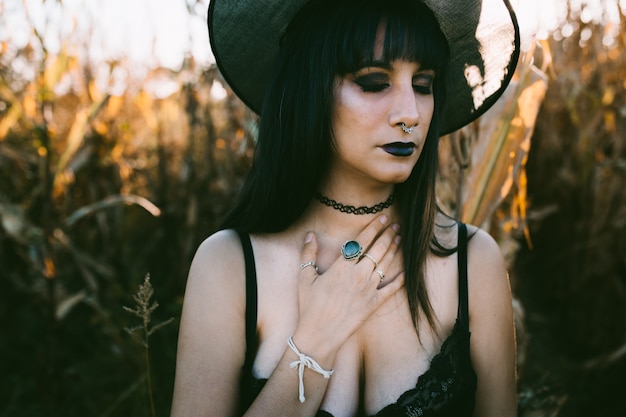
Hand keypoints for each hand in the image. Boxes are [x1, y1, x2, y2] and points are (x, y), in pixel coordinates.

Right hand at [294, 215, 404, 353]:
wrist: (320, 334)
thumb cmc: (310, 306)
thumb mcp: (304, 278)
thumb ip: (308, 254)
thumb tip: (310, 235)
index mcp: (342, 267)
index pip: (361, 241)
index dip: (373, 227)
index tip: (382, 218)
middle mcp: (358, 275)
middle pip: (378, 250)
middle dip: (388, 235)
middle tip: (395, 225)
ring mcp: (369, 289)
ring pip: (386, 264)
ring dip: (394, 250)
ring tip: (400, 239)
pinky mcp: (374, 303)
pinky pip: (392, 288)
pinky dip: (401, 278)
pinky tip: (406, 270)